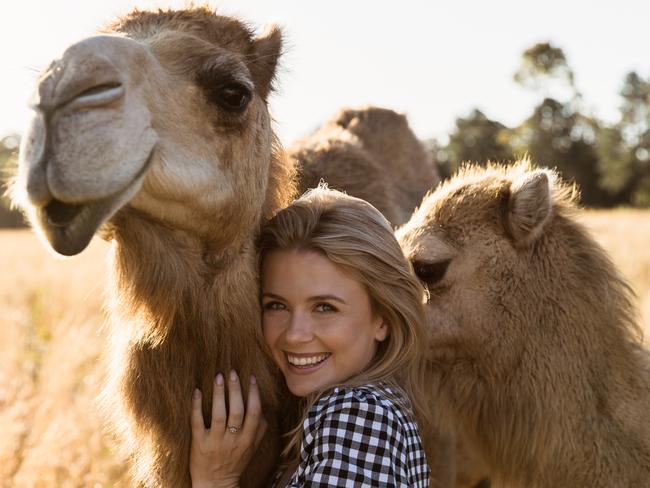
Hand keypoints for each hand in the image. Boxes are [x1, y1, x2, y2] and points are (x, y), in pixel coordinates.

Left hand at [190, 370, 266, 487]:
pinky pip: (198, 422)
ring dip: (219, 393)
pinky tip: (197, 392)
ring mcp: (216, 441)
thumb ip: (260, 430)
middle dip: (236, 389)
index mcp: (248, 439)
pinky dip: (197, 406)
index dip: (254, 394)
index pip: (254, 412)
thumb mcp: (252, 449)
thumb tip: (265, 409)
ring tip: (218, 377)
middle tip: (232, 372)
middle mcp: (234, 439)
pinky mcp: (199, 444)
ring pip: (219, 414)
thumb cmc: (235, 463)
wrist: (216, 485)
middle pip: (237, 410)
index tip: (251, 377)